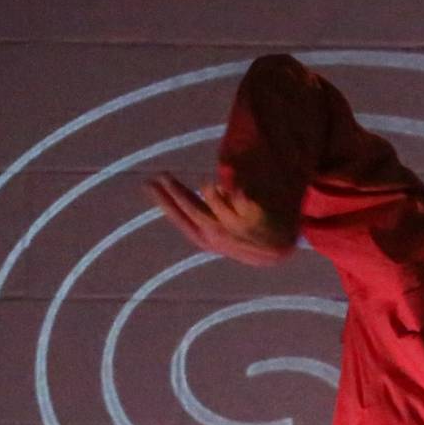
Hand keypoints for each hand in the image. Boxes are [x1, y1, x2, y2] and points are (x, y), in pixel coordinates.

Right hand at [143, 171, 296, 264]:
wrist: (275, 250)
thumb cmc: (241, 237)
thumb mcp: (216, 227)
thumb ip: (199, 206)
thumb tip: (168, 186)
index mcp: (205, 239)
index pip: (179, 217)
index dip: (163, 201)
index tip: (148, 183)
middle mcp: (218, 235)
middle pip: (192, 210)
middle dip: (175, 192)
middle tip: (161, 174)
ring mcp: (235, 227)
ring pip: (214, 196)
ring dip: (212, 190)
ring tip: (214, 188)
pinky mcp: (252, 216)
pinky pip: (237, 193)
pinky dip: (236, 189)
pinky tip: (237, 189)